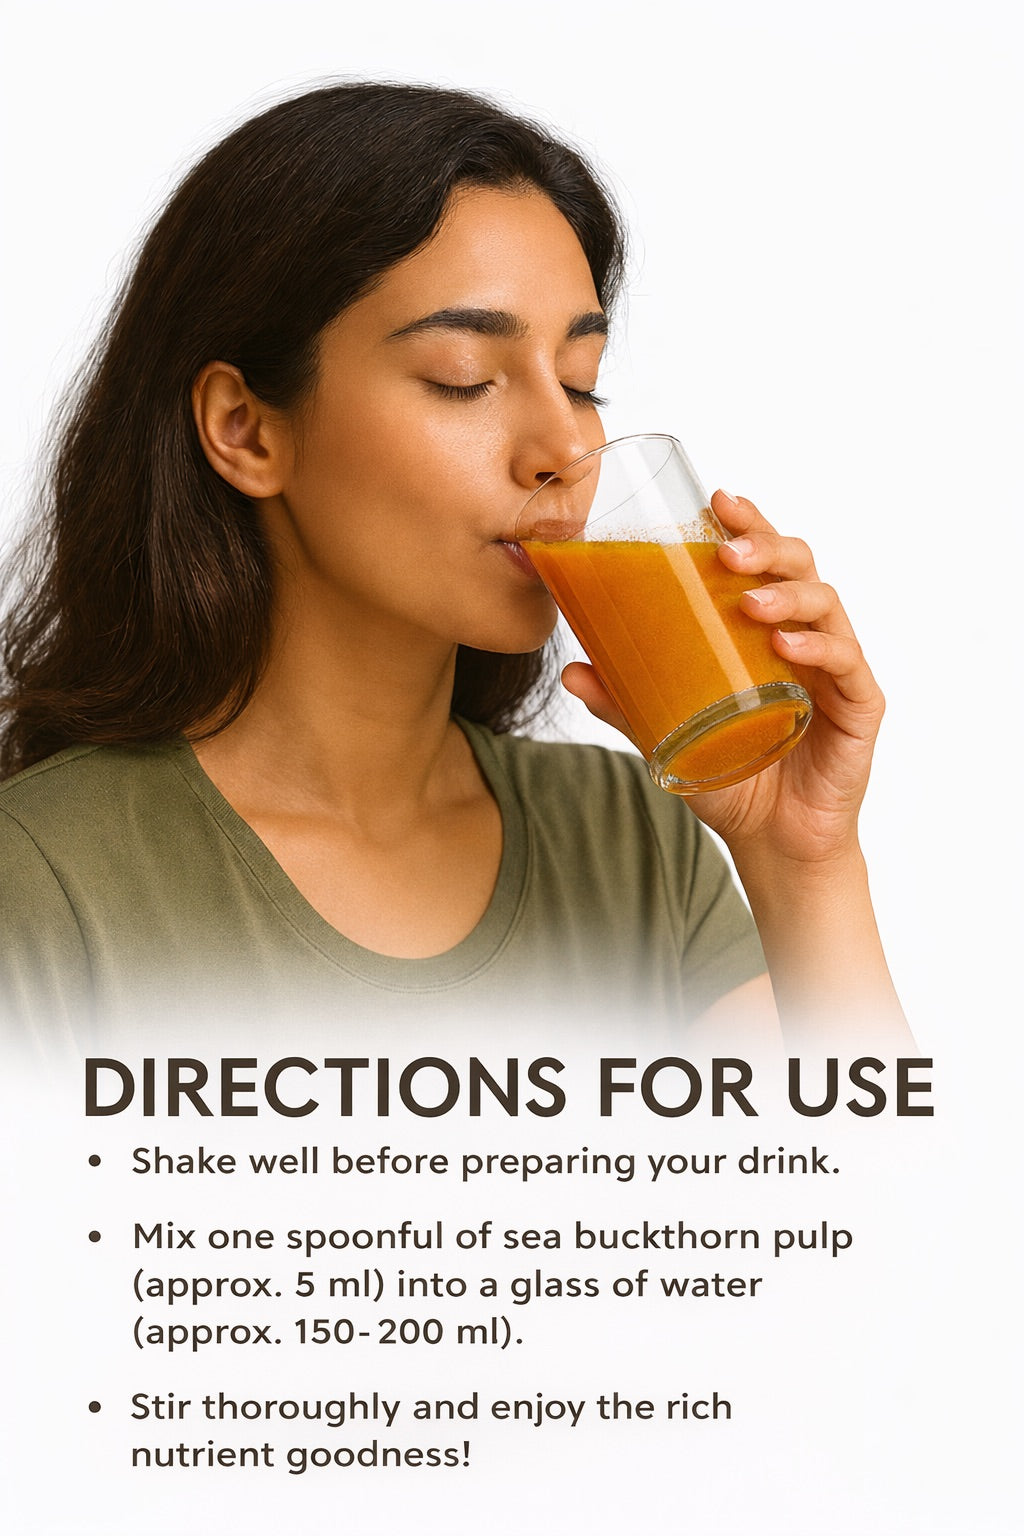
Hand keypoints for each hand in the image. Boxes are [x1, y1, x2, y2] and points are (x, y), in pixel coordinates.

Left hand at [561, 489, 885, 867]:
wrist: (772, 842)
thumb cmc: (730, 775)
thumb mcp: (667, 733)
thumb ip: (625, 701)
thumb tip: (571, 669)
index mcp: (766, 629)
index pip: (765, 559)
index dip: (749, 523)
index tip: (717, 499)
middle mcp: (806, 636)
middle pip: (799, 564)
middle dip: (765, 545)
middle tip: (726, 550)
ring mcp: (837, 668)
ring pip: (824, 604)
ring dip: (786, 594)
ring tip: (749, 602)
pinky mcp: (860, 705)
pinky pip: (846, 662)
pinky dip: (818, 647)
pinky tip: (786, 647)